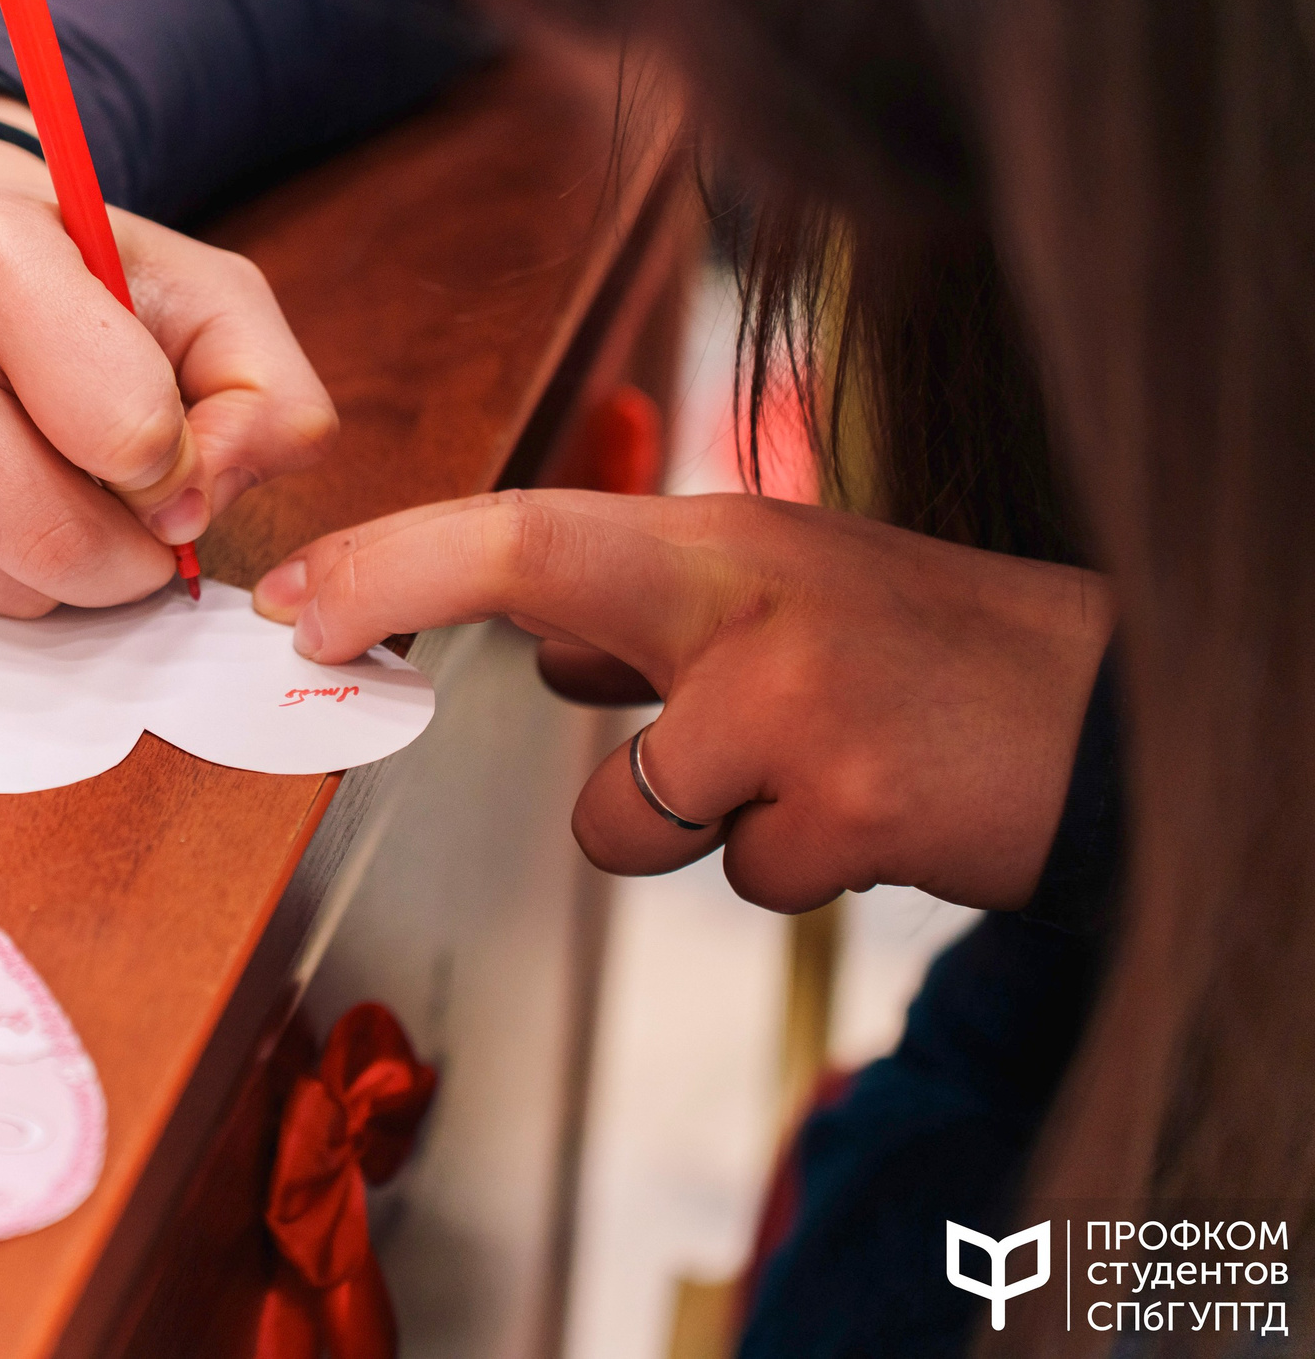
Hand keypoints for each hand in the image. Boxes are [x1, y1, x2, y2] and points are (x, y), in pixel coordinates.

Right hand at [0, 103, 337, 613]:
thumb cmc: (60, 273)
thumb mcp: (198, 290)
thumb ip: (265, 395)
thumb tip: (199, 511)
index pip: (131, 436)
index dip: (174, 461)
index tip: (157, 435)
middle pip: (56, 543)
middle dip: (127, 554)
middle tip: (127, 505)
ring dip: (56, 568)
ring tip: (41, 477)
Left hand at [252, 491, 1112, 911]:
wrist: (1113, 722)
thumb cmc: (928, 655)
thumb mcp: (790, 596)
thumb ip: (653, 623)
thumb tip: (539, 647)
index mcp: (726, 543)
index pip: (530, 527)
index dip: (394, 559)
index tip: (291, 603)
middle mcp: (744, 599)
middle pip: (534, 576)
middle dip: (397, 587)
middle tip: (308, 630)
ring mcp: (790, 706)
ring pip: (623, 821)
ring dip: (690, 827)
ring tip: (804, 779)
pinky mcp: (842, 813)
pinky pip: (733, 878)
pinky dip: (781, 867)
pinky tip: (864, 819)